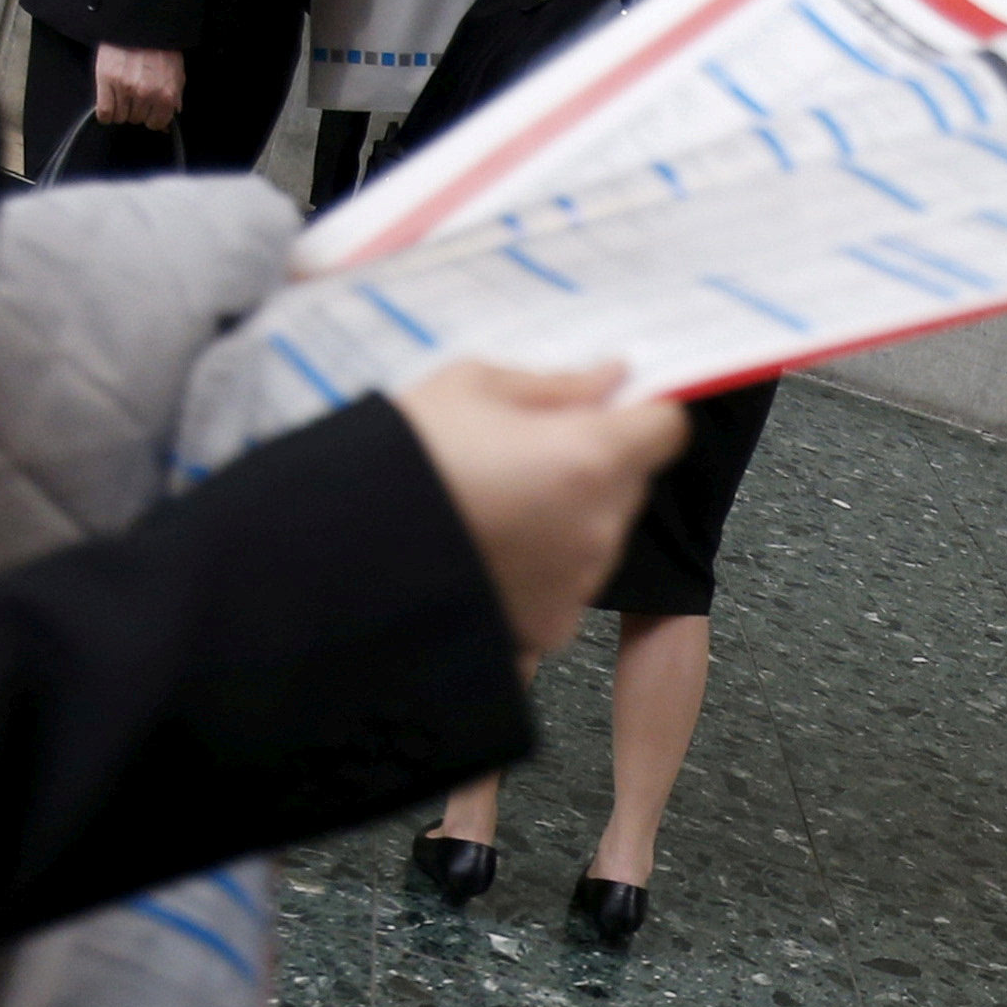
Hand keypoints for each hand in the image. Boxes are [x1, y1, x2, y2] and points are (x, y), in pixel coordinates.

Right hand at [94, 43, 184, 130]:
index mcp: (166, 94)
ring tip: (122, 95)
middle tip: (135, 95)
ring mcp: (125, 88)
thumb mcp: (176, 75)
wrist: (141, 25)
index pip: (156, 124)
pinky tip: (108, 107)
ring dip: (120, 110)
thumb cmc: (160, 49)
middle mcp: (146, 94)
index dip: (151, 118)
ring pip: (120, 117)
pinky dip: (105, 115)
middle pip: (136, 119)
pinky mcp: (106, 80)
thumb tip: (168, 122)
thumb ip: (174, 99)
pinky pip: (104, 112)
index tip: (148, 111)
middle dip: (136, 110)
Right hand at [390, 362, 688, 658]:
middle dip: (594, 461)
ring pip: (599, 531)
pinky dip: (541, 563)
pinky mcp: (547, 627)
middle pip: (630, 481)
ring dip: (567, 513)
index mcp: (590, 459)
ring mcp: (576, 585)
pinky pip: (566, 580)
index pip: (666, 427)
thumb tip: (608, 379)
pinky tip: (487, 545)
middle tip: (525, 449)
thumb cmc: (403, 459)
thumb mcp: (470, 386)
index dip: (641, 412)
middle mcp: (598, 529)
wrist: (340, 555)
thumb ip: (555, 384)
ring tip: (494, 501)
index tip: (609, 407)